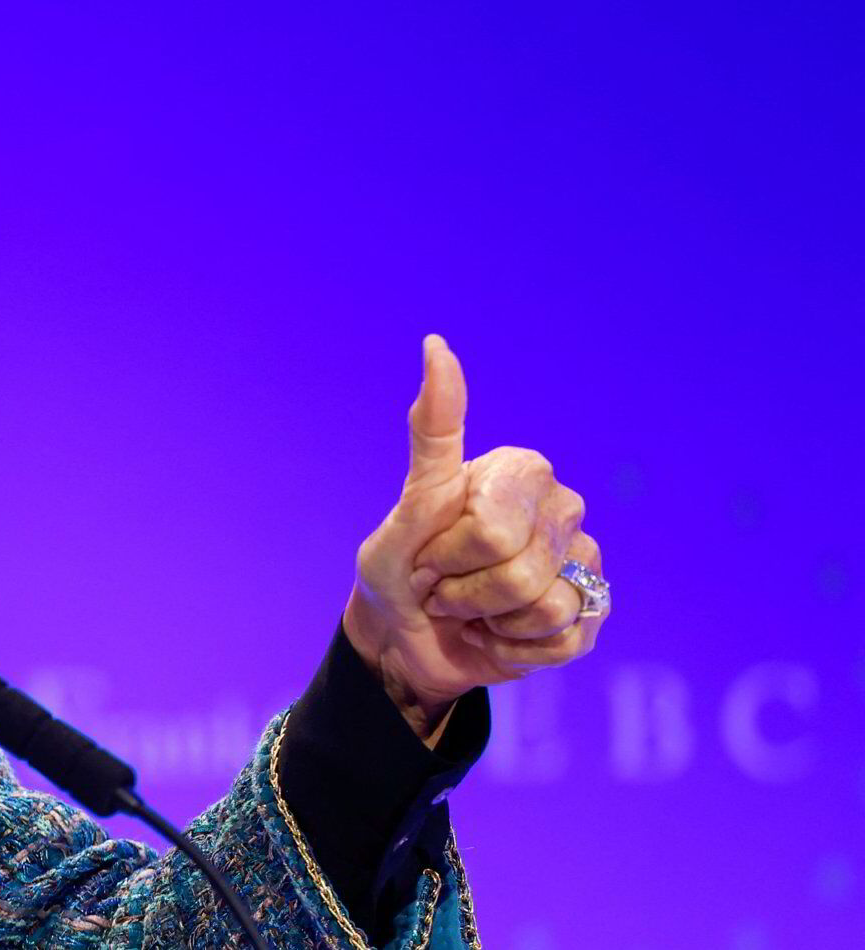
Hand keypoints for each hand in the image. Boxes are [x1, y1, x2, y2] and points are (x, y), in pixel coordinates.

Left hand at [344, 335, 605, 740]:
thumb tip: (435, 342)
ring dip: (489, 620)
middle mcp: (563, 508)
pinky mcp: (591, 615)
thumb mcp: (410, 501)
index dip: (446, 555)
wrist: (403, 638)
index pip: (492, 530)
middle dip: (463, 591)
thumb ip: (433, 429)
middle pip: (518, 570)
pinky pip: (564, 640)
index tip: (426, 550)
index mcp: (522, 472)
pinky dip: (515, 649)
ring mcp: (583, 562)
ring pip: (545, 607)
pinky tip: (499, 634)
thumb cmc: (399, 566)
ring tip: (471, 609)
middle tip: (443, 585)